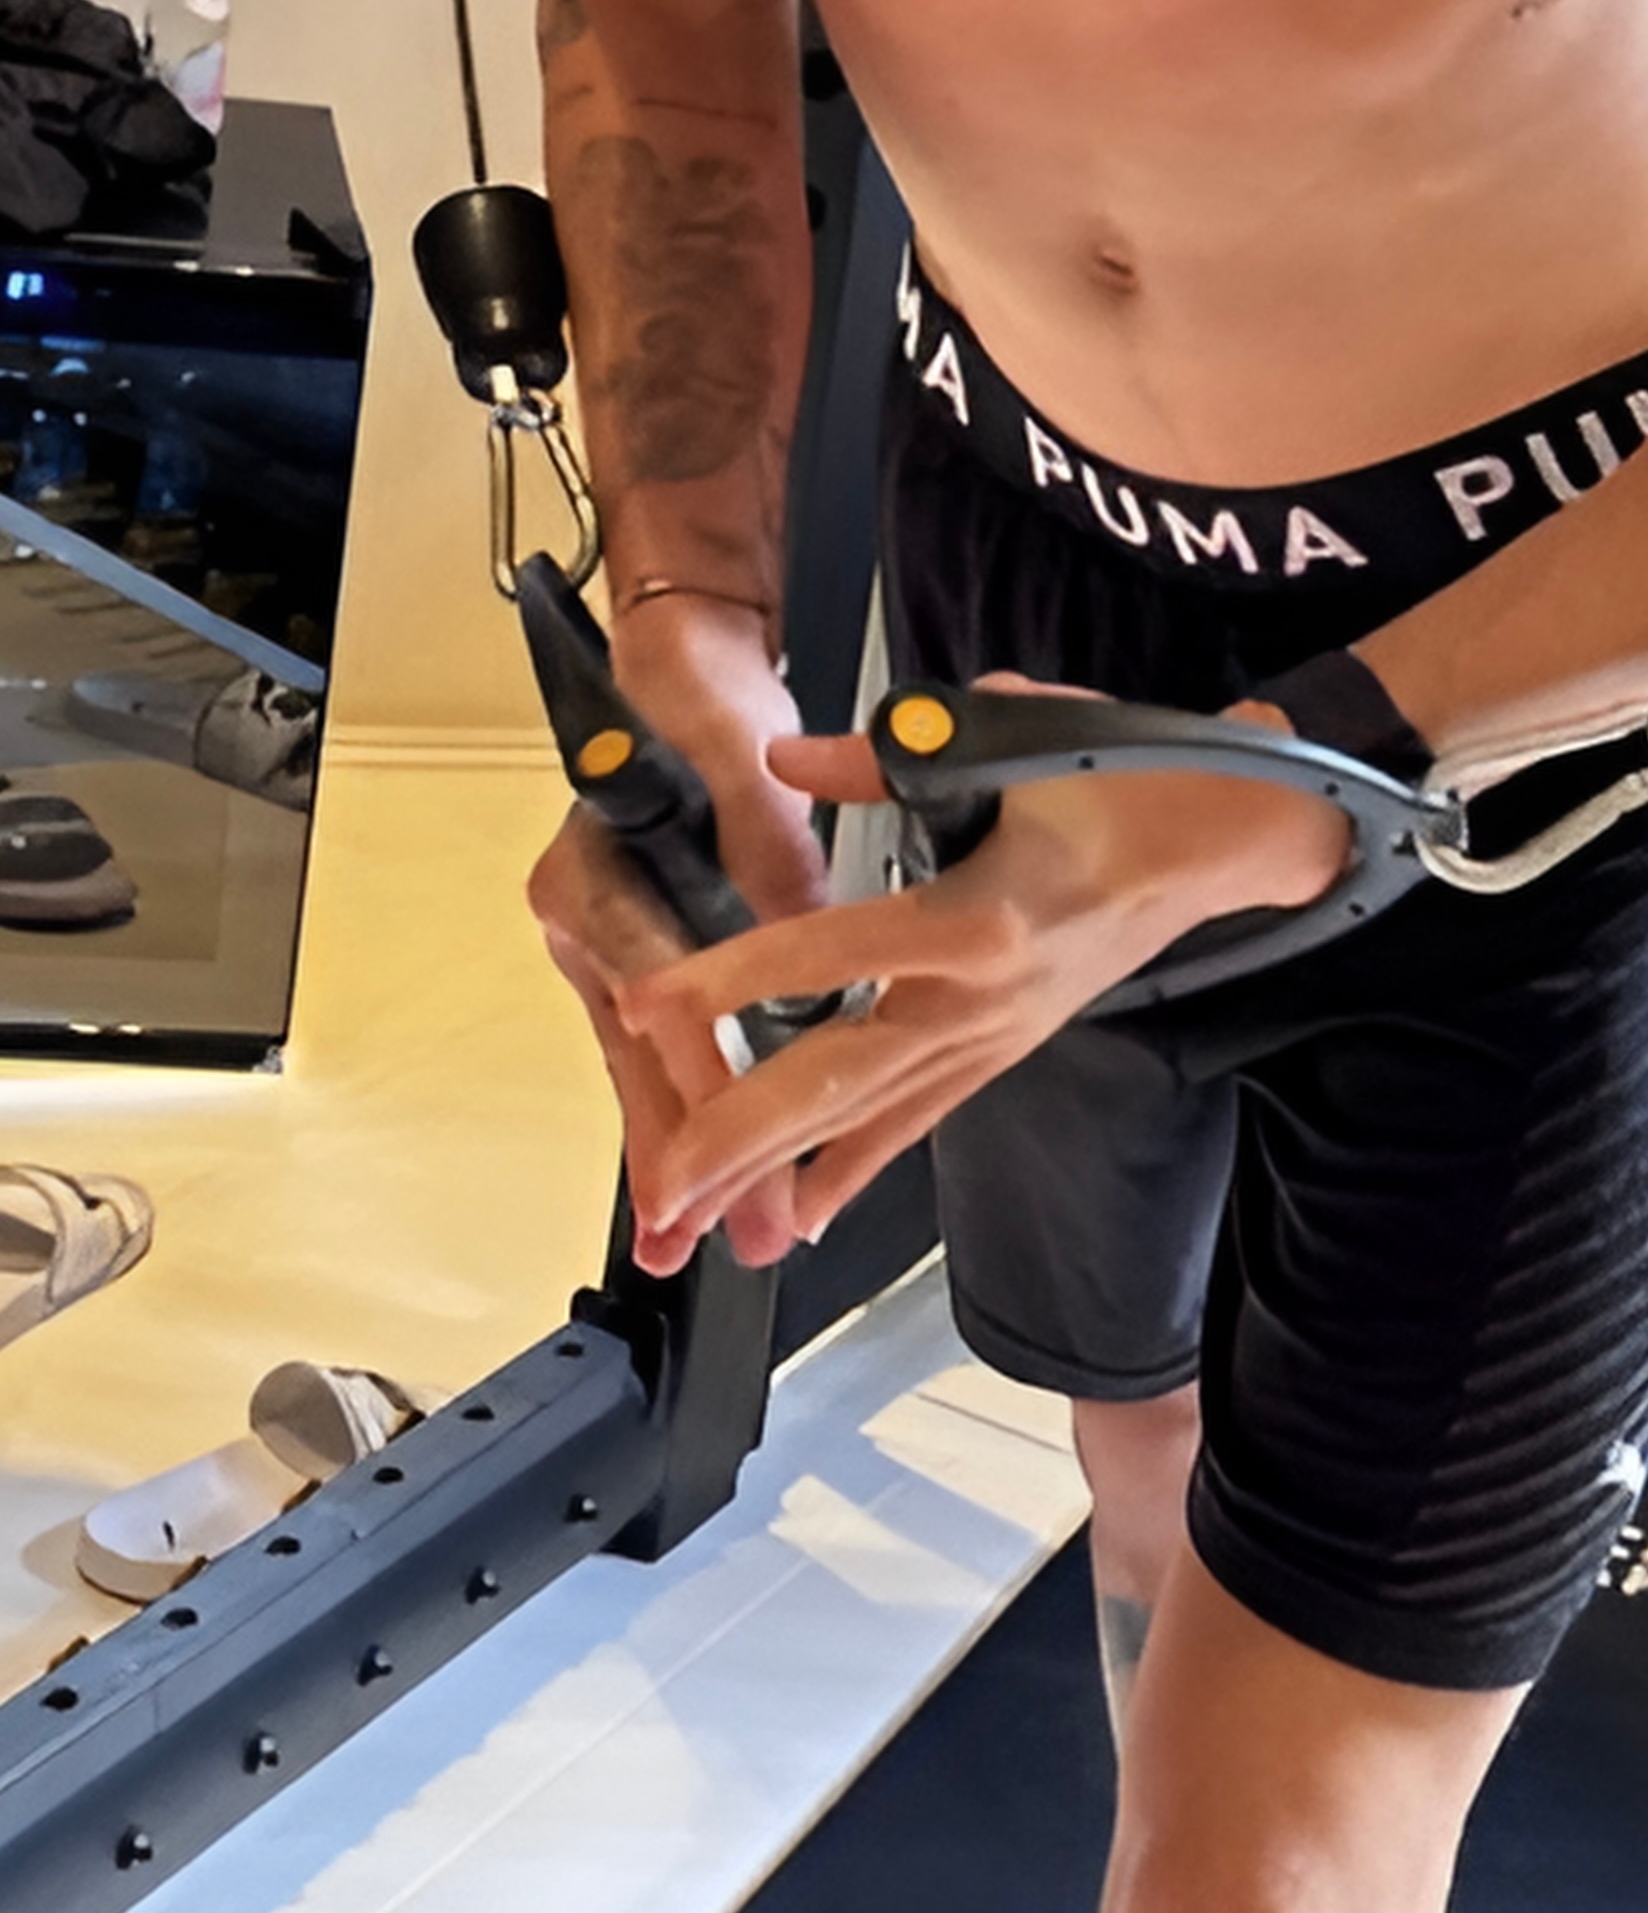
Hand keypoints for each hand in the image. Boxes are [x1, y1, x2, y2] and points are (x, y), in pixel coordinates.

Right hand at [528, 595, 824, 1277]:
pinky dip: (693, 1114)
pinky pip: (667, 1055)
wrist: (686, 676)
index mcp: (591, 880)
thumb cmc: (702, 704)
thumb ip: (767, 849)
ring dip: (684, 1153)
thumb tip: (794, 928)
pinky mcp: (653, 964)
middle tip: (698, 1234)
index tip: (732, 1137)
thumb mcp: (744, 765)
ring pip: (647, 1070)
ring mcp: (614, 952)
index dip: (698, 1072)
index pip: (655, 997)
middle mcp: (588, 927)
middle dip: (679, 1153)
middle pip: (636, 1057)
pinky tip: (716, 1182)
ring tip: (706, 1236)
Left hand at [605, 698, 1346, 1275]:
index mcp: (978, 917)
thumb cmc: (1128, 772)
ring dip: (777, 1170)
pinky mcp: (1006, 1048)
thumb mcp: (1015, 735)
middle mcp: (981, 997)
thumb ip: (886, 760)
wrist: (1230, 834)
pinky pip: (916, 1117)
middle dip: (740, 1139)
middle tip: (659, 1189)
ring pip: (868, 1114)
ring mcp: (997, 1034)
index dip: (729, 980)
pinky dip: (855, 1165)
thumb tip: (781, 759)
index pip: (828, 955)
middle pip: (838, 1079)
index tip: (645, 1006)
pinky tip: (800, 1213)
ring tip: (695, 1217)